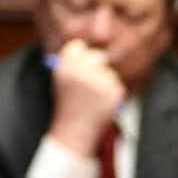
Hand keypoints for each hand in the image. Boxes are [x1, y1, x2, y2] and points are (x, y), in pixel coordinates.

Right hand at [46, 39, 127, 158]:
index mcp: (66, 67)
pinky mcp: (114, 90)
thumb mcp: (62, 82)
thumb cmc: (68, 106)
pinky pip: (115, 84)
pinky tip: (100, 105)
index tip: (80, 63)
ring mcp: (100, 80)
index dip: (79, 55)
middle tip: (91, 80)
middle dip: (95, 66)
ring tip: (92, 99)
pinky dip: (110, 93)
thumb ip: (72, 63)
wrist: (76, 131)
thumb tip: (87, 48)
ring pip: (107, 72)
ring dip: (102, 83)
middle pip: (96, 56)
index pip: (77, 46)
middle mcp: (83, 71)